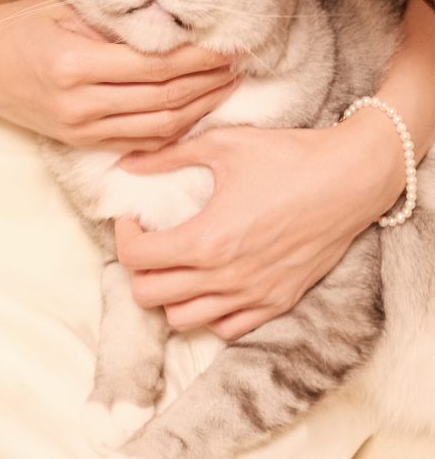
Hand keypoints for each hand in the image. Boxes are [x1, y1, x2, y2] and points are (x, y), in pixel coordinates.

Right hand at [0, 0, 234, 148]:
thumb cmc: (19, 25)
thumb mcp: (65, 8)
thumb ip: (115, 20)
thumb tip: (174, 22)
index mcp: (76, 64)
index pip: (157, 65)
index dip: (199, 59)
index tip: (228, 46)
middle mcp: (81, 103)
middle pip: (165, 98)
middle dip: (209, 84)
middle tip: (239, 66)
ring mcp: (81, 128)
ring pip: (159, 126)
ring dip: (200, 108)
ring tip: (226, 88)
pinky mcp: (81, 142)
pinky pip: (140, 140)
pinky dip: (174, 128)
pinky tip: (196, 111)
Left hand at [115, 120, 401, 338]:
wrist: (349, 179)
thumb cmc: (287, 157)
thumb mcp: (223, 145)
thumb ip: (168, 156)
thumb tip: (127, 162)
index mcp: (206, 239)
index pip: (136, 258)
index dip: (123, 235)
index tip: (132, 216)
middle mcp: (225, 277)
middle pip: (149, 296)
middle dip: (138, 267)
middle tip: (149, 238)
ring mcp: (252, 296)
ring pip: (183, 320)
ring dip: (169, 293)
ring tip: (177, 260)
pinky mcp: (278, 303)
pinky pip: (226, 327)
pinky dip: (208, 311)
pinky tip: (211, 279)